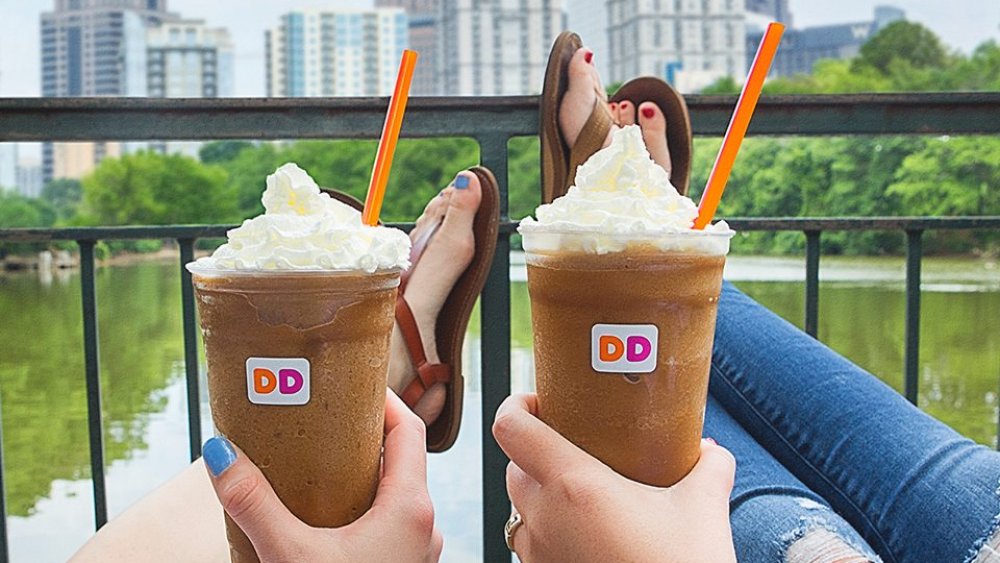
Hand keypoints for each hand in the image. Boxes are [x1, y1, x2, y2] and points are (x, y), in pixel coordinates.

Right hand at [203, 390, 442, 562]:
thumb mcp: (287, 554)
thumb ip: (252, 502)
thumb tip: (219, 453)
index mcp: (410, 507)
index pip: (409, 430)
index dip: (383, 400)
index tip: (351, 382)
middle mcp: (423, 525)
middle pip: (404, 460)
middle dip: (366, 436)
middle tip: (326, 419)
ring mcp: (415, 551)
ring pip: (398, 495)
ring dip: (367, 474)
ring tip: (323, 463)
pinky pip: (391, 524)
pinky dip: (365, 508)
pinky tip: (328, 516)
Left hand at [492, 393, 736, 562]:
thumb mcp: (703, 509)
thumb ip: (709, 467)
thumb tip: (710, 450)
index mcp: (573, 485)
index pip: (511, 427)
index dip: (516, 404)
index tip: (540, 400)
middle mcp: (544, 517)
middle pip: (514, 465)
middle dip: (537, 450)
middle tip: (575, 444)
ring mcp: (539, 552)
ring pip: (519, 506)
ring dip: (540, 491)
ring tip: (583, 490)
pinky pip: (532, 542)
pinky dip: (549, 528)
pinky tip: (589, 531)